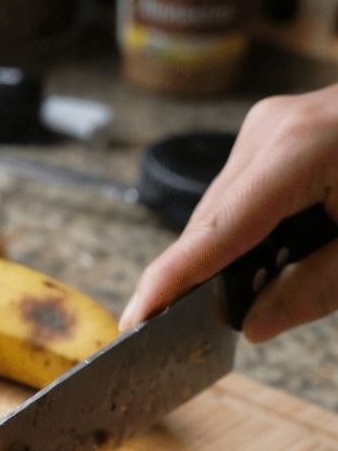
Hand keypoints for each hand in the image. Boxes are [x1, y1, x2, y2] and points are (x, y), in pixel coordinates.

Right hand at [119, 84, 337, 340]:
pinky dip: (254, 230)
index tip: (136, 320)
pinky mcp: (279, 130)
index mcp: (295, 152)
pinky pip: (245, 192)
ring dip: (238, 253)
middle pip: (212, 222)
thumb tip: (254, 325)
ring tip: (280, 278)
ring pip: (225, 209)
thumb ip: (314, 289)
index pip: (213, 232)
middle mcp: (270, 130)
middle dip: (210, 275)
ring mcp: (271, 125)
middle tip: (225, 325)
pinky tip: (283, 250)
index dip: (169, 281)